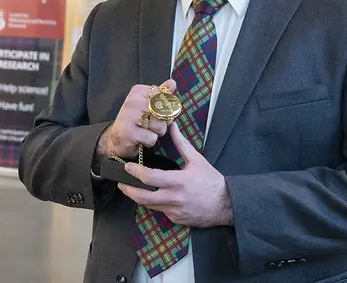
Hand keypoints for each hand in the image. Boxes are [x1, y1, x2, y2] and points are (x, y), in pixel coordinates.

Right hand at [95, 80, 175, 161]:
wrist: (115, 139)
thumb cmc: (134, 121)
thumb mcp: (147, 104)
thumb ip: (160, 94)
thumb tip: (172, 83)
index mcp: (137, 91)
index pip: (163, 96)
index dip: (165, 107)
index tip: (155, 111)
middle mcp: (132, 101)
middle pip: (163, 111)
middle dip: (163, 121)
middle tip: (152, 123)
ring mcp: (129, 116)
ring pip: (159, 125)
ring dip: (157, 132)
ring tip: (146, 131)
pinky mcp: (130, 132)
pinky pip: (152, 138)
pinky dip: (149, 141)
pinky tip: (140, 139)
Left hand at [118, 121, 233, 227]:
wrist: (226, 204)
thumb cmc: (211, 181)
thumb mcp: (197, 160)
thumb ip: (181, 144)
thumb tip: (172, 126)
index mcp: (179, 181)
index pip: (150, 178)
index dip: (135, 172)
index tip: (128, 166)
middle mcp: (174, 198)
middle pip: (142, 197)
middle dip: (128, 190)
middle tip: (121, 182)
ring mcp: (174, 211)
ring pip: (149, 206)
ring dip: (139, 197)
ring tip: (132, 188)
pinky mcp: (176, 219)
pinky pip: (160, 211)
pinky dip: (155, 203)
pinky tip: (154, 196)